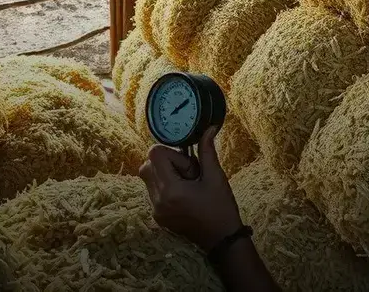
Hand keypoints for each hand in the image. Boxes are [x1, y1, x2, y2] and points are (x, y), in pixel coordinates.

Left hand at [139, 127, 243, 251]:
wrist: (222, 240)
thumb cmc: (221, 208)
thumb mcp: (216, 177)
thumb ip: (207, 151)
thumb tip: (208, 128)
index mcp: (171, 190)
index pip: (154, 154)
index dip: (172, 154)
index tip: (189, 166)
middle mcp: (158, 200)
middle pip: (147, 164)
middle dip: (167, 162)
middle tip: (188, 174)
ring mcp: (155, 210)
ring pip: (147, 177)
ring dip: (164, 173)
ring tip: (186, 184)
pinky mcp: (157, 216)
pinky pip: (152, 190)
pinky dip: (164, 185)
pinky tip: (183, 194)